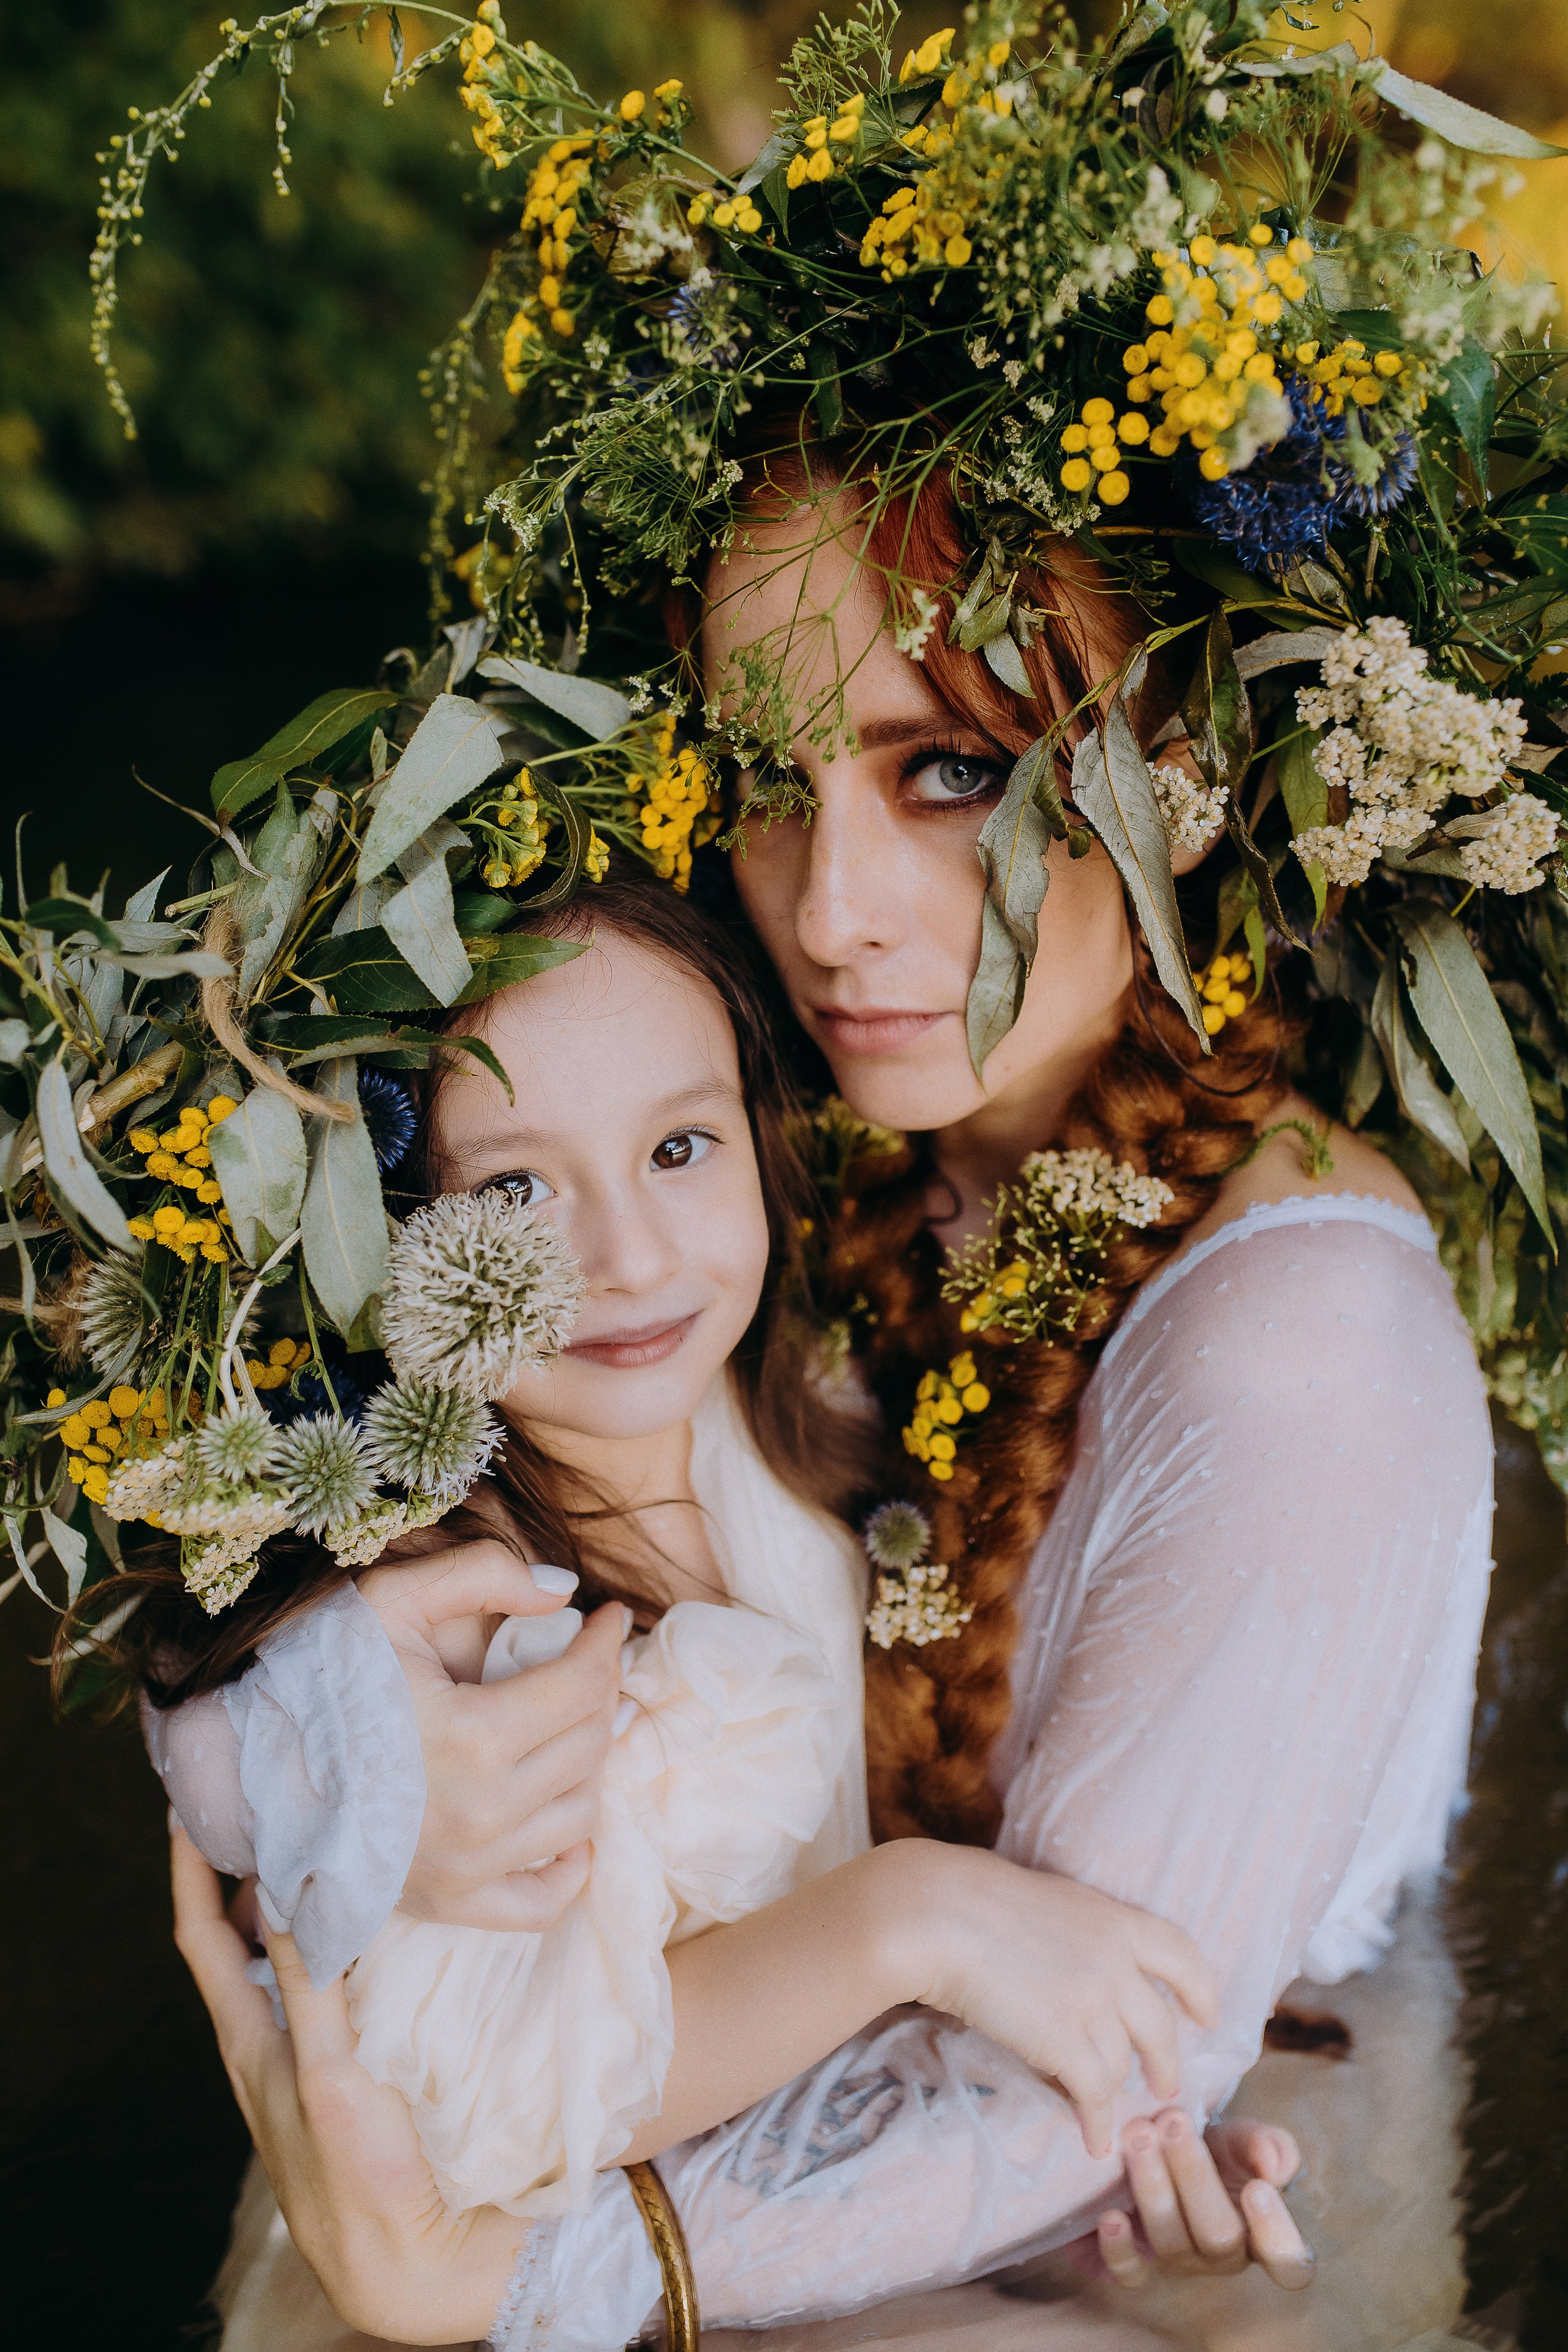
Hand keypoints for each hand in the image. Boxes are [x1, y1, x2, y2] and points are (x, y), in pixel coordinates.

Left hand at [171, 1822, 517, 2343]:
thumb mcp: (326, 2075)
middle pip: (238, 1931)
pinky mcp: (352, 2056)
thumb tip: (282, 1889)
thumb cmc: (358, 2175)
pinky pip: (334, 1975)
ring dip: (292, 1891)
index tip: (192, 1802)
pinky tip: (376, 1907)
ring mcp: (309, 2045)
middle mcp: (271, 2032)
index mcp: (249, 2037)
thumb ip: (310, 1986)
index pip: (201, 1932)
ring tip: (321, 1833)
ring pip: (287, 1948)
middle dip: (241, 1864)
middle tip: (266, 1797)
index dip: (190, 1868)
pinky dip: (341, 1929)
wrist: (409, 2259)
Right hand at [358, 1541, 623, 1931]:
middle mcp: (483, 1814)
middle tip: (591, 1659)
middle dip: (601, 1690)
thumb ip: (481, 1574)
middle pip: (588, 1745)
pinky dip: (569, 1862)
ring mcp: (469, 1869)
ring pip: (579, 1814)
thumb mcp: (393, 1600)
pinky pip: (543, 1901)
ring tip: (576, 1723)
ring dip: (590, 1763)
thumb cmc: (321, 1676)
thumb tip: (563, 1590)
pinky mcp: (451, 1905)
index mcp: (474, 1737)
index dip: (606, 1642)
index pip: (581, 1684)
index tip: (611, 1616)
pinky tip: (567, 1820)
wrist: (248, 1766)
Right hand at [885, 1845, 1218, 2159]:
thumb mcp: (1051, 1903)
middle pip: (1160, 2026)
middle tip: (1165, 2084)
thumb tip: (1082, 1970)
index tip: (1205, 2015)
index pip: (1182, 1956)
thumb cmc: (977, 1899)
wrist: (940, 1915)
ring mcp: (1093, 2004)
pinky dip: (1096, 2123)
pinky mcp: (1065, 2043)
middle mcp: (1116, 1962)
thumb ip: (1080, 1937)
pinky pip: (1094, 2096)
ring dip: (1115, 2092)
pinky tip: (1093, 2140)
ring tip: (1105, 2108)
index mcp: (1115, 1920)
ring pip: (1121, 2064)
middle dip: (1166, 2062)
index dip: (1200, 1990)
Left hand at [1094, 2106, 1312, 2289]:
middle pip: (1219, 2237)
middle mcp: (1224, 2257)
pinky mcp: (1139, 2264)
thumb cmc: (1219, 2147)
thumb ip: (1269, 2145)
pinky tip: (1111, 2217)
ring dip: (1153, 2188)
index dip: (1277, 2235)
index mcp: (1263, 2234)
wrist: (1166, 2145)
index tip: (1257, 2188)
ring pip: (1172, 2244)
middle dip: (1194, 2176)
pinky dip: (1119, 2249)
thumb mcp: (1246, 2137)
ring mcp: (1181, 2263)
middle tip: (1172, 2122)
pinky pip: (1131, 2273)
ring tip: (1138, 2136)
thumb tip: (1272, 2168)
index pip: (1288, 2261)